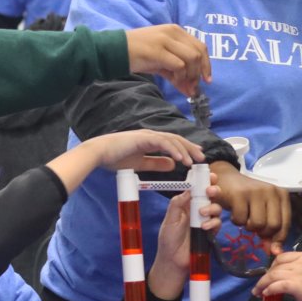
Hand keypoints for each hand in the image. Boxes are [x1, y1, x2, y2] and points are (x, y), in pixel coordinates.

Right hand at [82, 128, 202, 172]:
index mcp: (151, 141)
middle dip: (190, 148)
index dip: (185, 149)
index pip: (173, 143)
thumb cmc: (115, 158)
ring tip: (192, 161)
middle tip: (201, 158)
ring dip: (183, 151)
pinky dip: (172, 150)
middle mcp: (151, 135)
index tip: (195, 157)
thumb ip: (156, 164)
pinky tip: (180, 159)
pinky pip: (162, 143)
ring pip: (171, 141)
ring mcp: (147, 135)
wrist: (99, 153)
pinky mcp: (143, 138)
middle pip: (176, 140)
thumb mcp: (140, 163)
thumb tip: (173, 165)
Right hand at [125, 24, 210, 96]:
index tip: (206, 80)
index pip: (200, 46)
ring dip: (190, 75)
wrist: (116, 50)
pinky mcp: (158, 51)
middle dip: (199, 73)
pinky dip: (180, 76)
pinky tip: (173, 82)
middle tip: (193, 87)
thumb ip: (177, 72)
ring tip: (182, 86)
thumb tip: (190, 90)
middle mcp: (173, 32)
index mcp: (176, 31)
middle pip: (199, 53)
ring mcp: (166, 40)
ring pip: (192, 58)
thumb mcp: (161, 61)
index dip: (206, 65)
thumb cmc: (138, 55)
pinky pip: (179, 65)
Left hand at [146, 188, 222, 299]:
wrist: (173, 261)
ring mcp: (205, 221)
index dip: (204, 181)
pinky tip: (204, 227)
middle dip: (214, 190)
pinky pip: (217, 223)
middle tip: (210, 191)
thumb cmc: (168, 240)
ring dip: (212, 208)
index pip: (197, 189)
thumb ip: (177, 204)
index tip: (210, 176)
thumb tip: (188, 189)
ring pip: (216, 208)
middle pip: (211, 196)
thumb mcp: (169, 219)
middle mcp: (197, 210)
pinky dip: (213, 223)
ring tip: (202, 214)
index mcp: (186, 204)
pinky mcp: (210, 232)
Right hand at [210, 162, 289, 242]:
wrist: (228, 179)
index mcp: (281, 195)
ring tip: (244, 217)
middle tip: (253, 226)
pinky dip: (236, 221)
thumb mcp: (263, 210)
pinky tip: (235, 212)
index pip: (286, 223)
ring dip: (248, 227)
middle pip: (273, 226)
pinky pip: (241, 220)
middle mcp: (271, 191)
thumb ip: (271, 229)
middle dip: (262, 232)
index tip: (271, 247)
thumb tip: (275, 251)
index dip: (278, 238)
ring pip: (257, 224)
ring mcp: (255, 192)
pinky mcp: (239, 194)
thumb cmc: (248, 197)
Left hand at [252, 250, 301, 300]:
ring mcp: (299, 273)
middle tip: (259, 286)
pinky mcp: (297, 286)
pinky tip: (265, 294)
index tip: (268, 275)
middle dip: (265, 276)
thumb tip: (285, 278)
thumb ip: (300, 270)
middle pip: (276, 266)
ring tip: (257, 292)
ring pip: (273, 275)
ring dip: (262, 284)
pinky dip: (268, 289)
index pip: (282, 257)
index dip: (272, 267)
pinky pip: (277, 285)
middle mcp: (301, 261)